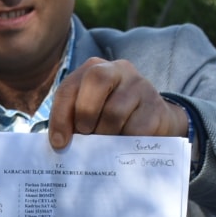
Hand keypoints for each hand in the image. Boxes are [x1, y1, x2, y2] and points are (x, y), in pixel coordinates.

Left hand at [47, 57, 188, 148]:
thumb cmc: (112, 118)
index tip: (59, 143)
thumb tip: (61, 145)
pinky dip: (125, 143)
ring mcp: (140, 85)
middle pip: (96, 81)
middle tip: (86, 134)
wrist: (154, 122)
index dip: (60, 116)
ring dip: (105, 134)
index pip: (69, 87)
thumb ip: (73, 122)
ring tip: (105, 145)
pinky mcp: (156, 107)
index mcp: (94, 69)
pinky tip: (124, 146)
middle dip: (85, 113)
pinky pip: (135, 129)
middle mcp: (118, 70)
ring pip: (115, 111)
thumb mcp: (90, 114)